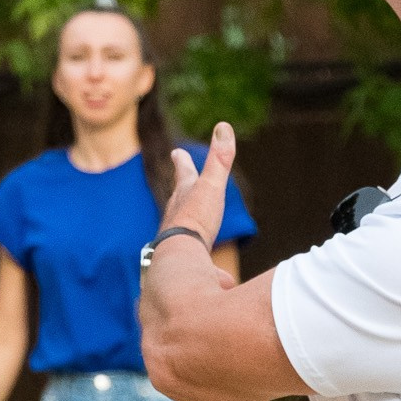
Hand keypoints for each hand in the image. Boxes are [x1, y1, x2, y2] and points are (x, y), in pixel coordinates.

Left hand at [159, 123, 236, 249]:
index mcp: (185, 194)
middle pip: (179, 197)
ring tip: (196, 229)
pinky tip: (219, 274)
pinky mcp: (185, 259)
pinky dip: (207, 261)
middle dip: (182, 189)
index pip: (184, 171)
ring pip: (185, 228)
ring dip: (191, 225)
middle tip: (181, 182)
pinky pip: (197, 257)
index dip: (182, 161)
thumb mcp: (211, 185)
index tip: (176, 152)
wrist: (178, 258)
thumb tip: (223, 126)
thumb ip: (219, 159)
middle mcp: (177, 214)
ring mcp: (178, 237)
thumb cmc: (195, 219)